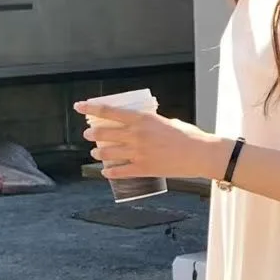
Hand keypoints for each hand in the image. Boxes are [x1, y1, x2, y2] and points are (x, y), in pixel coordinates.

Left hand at [73, 98, 225, 181]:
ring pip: (109, 152)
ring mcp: (139, 153)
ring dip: (99, 152)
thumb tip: (140, 124)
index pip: (109, 111)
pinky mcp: (144, 169)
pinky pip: (121, 171)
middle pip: (104, 133)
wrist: (200, 154)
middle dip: (93, 133)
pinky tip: (105, 172)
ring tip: (95, 153)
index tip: (79, 107)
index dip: (91, 108)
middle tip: (89, 134)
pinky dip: (110, 172)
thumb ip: (150, 122)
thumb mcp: (166, 121)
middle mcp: (136, 135)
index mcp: (142, 118)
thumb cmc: (188, 135)